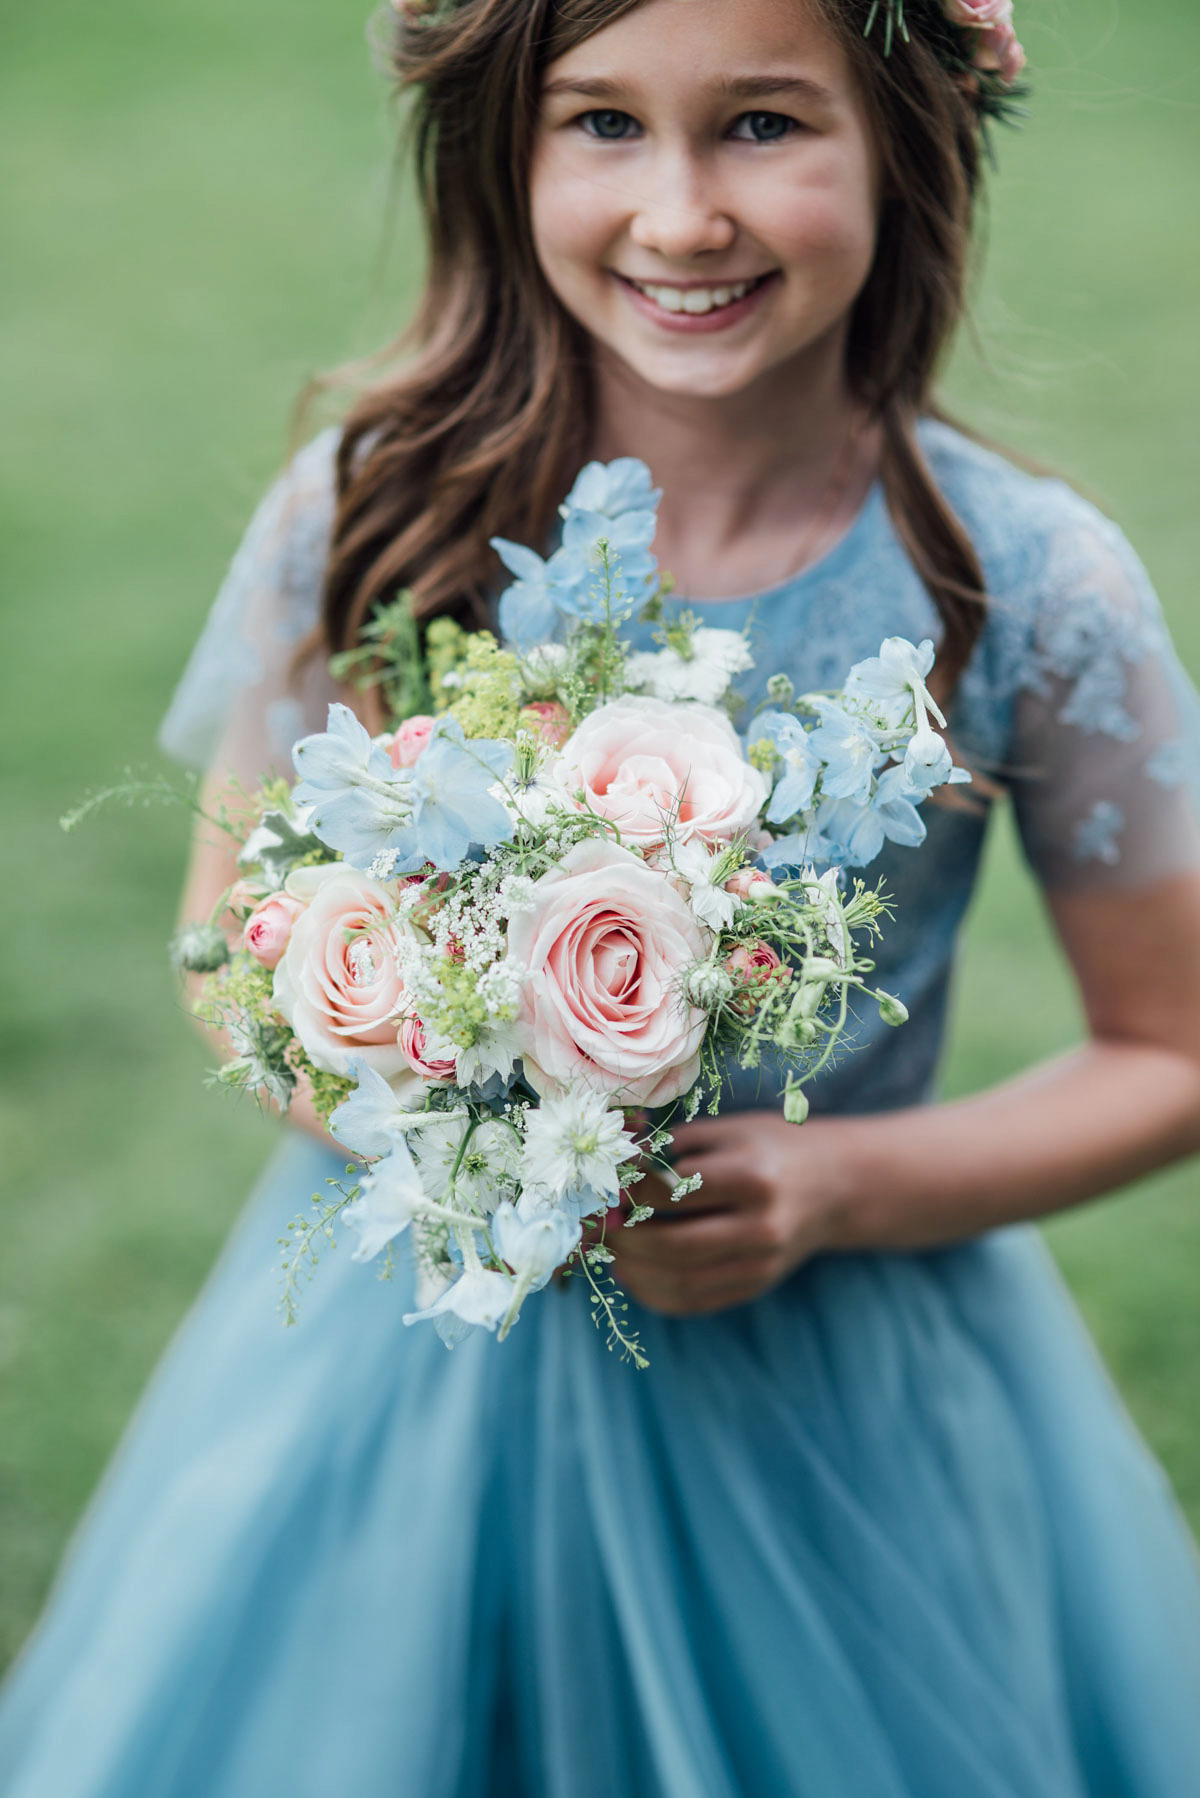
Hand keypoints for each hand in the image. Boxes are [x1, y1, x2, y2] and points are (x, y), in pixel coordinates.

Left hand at [607, 1110, 854, 1317]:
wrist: (836, 1186)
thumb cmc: (772, 1148)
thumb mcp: (730, 1130)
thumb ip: (674, 1145)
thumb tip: (616, 1160)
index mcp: (752, 1177)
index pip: (674, 1191)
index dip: (629, 1189)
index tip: (604, 1182)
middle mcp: (760, 1227)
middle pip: (673, 1244)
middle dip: (623, 1235)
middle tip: (596, 1222)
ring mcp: (760, 1264)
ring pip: (678, 1281)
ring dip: (631, 1267)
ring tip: (608, 1247)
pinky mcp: (755, 1286)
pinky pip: (692, 1301)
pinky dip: (652, 1292)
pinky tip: (631, 1271)